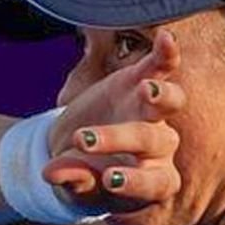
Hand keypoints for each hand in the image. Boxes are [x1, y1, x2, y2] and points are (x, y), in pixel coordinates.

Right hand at [43, 32, 184, 213]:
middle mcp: (162, 146)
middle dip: (118, 138)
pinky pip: (161, 67)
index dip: (136, 182)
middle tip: (84, 140)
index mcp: (154, 179)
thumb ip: (72, 181)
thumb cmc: (83, 176)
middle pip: (152, 140)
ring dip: (161, 96)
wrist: (76, 150)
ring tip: (145, 91)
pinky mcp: (142, 81)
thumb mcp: (75, 186)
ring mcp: (154, 112)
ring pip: (169, 102)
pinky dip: (165, 54)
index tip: (109, 179)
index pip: (155, 183)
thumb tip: (54, 174)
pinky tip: (167, 38)